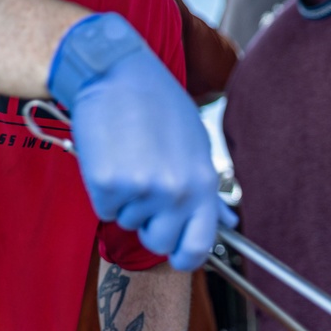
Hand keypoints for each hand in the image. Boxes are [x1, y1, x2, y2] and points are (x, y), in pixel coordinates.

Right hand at [50, 14, 234, 270]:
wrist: (115, 74)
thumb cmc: (156, 103)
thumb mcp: (195, 143)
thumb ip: (206, 188)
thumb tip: (226, 221)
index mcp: (201, 182)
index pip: (198, 246)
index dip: (184, 256)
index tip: (175, 252)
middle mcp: (174, 191)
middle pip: (158, 242)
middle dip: (148, 224)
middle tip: (143, 188)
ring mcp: (140, 190)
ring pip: (128, 222)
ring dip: (125, 201)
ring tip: (128, 159)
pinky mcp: (106, 184)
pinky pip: (105, 209)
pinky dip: (104, 191)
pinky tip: (110, 159)